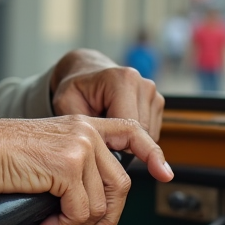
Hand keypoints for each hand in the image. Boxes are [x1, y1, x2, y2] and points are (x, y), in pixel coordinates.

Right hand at [0, 113, 171, 224]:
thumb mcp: (44, 154)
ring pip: (101, 204)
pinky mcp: (69, 165)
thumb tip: (90, 208)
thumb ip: (73, 168)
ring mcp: (80, 147)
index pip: (130, 131)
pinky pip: (81, 212)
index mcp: (81, 124)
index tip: (163, 172)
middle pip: (120, 185)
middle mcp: (86, 131)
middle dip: (106, 220)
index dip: (151, 153)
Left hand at [50, 49, 165, 146]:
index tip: (102, 150)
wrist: (87, 73)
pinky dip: (135, 137)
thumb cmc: (76, 90)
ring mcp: (153, 94)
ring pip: (149, 137)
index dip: (116, 145)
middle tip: (101, 139)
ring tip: (108, 129)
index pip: (131, 127)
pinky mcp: (157, 103)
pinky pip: (151, 134)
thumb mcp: (67, 103)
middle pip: (142, 134)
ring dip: (129, 141)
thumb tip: (101, 151)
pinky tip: (118, 128)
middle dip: (122, 144)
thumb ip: (84, 126)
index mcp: (123, 81)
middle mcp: (143, 85)